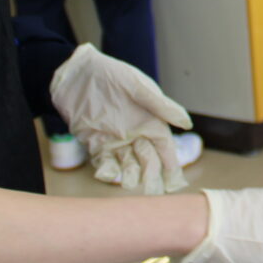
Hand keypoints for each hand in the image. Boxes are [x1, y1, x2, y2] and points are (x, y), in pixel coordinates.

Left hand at [50, 44, 194, 193]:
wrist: (75, 74)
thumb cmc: (110, 74)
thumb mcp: (137, 86)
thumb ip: (161, 106)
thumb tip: (187, 123)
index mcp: (149, 121)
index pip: (164, 148)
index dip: (170, 164)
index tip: (174, 181)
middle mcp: (135, 133)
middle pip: (147, 160)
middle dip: (151, 175)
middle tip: (151, 189)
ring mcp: (114, 140)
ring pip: (127, 164)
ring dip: (130, 175)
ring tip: (129, 183)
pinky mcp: (95, 143)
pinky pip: (104, 162)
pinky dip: (107, 170)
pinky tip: (107, 174)